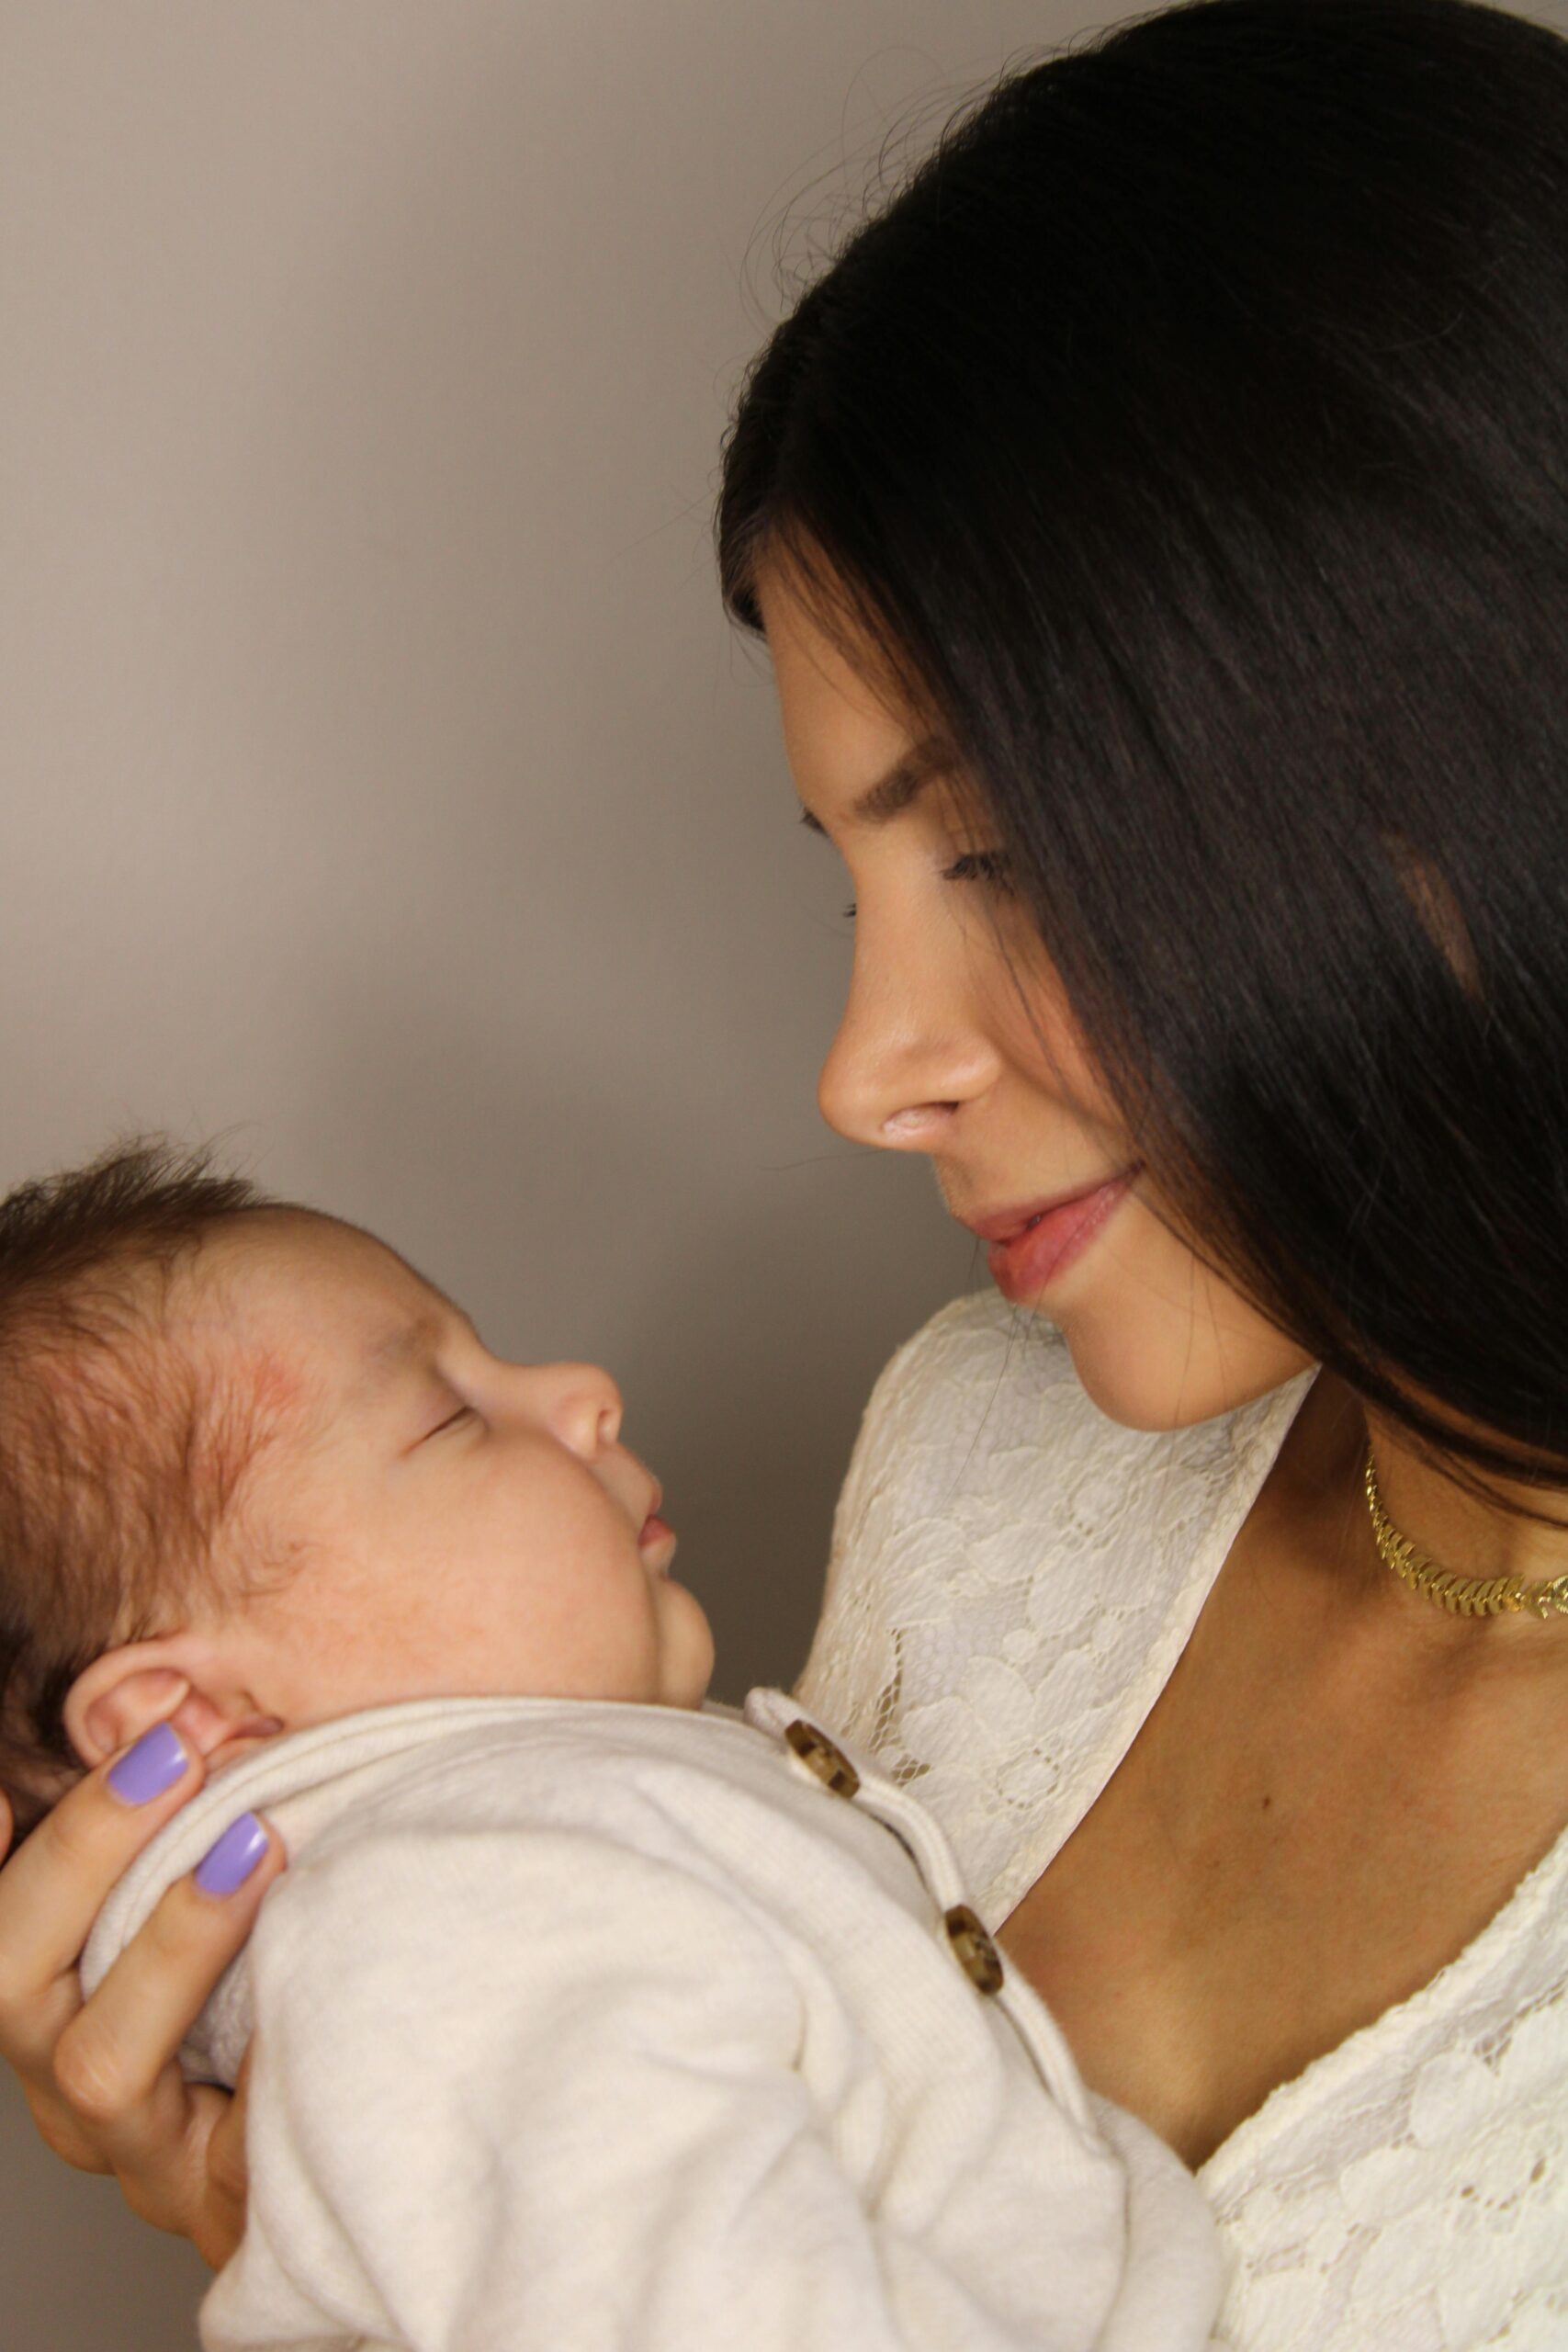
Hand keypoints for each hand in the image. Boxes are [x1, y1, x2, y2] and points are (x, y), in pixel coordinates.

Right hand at [0, 1732, 284, 2268]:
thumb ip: (197, 1811)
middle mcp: (73, 2082)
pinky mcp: (225, 2206)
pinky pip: (234, 2145)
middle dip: (87, 1851)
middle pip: (11, 1983)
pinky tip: (311, 1990)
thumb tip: (177, 1705)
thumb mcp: (238, 1886)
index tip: (1, 1795)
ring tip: (258, 1845)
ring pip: (100, 2067)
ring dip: (172, 1940)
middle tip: (175, 1755)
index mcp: (56, 2003)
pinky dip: (267, 2059)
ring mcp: (144, 2155)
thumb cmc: (301, 1980)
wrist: (399, 2136)